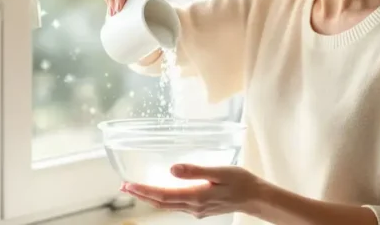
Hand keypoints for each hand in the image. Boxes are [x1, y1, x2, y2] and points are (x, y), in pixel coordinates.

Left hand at [120, 164, 262, 219]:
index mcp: (196, 196)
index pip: (163, 195)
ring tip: (136, 189)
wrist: (256, 198)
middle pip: (161, 202)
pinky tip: (160, 193)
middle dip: (141, 195)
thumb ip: (195, 171)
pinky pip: (176, 205)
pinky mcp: (201, 208)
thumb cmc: (241, 182)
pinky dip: (163, 199)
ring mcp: (197, 209)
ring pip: (167, 205)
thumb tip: (172, 169)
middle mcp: (193, 206)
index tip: (128, 185)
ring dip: (150, 197)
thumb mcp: (219, 172)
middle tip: (124, 187)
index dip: (143, 190)